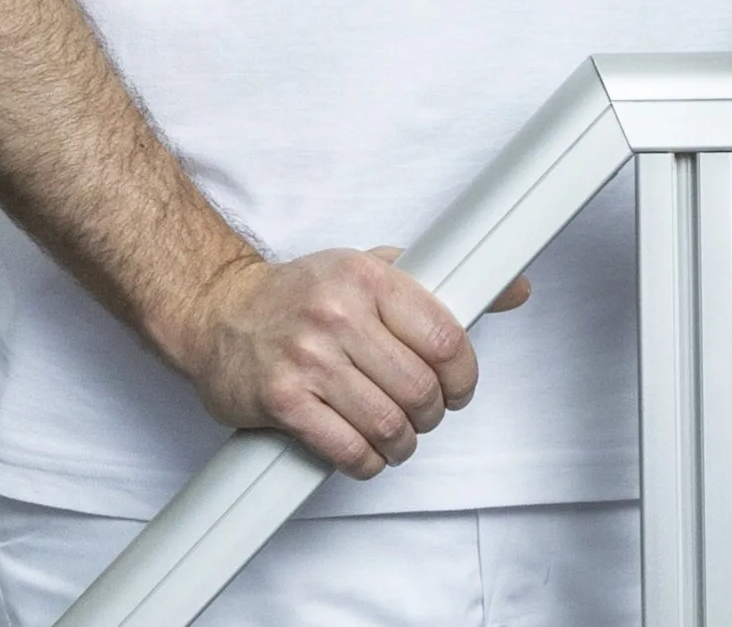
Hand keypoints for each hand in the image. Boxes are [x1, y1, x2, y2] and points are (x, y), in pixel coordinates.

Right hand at [159, 245, 532, 477]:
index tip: (458, 388)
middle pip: (420, 389)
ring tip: (394, 434)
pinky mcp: (282, 400)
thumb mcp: (370, 269)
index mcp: (368, 277)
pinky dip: (366, 461)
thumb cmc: (301, 294)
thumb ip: (436, 283)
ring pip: (388, 424)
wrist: (219, 312)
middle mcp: (338, 314)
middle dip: (432, 413)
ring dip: (401, 442)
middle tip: (423, 413)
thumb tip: (512, 289)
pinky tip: (362, 450)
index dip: (464, 375)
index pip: (444, 337)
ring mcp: (308, 359)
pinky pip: (346, 449)